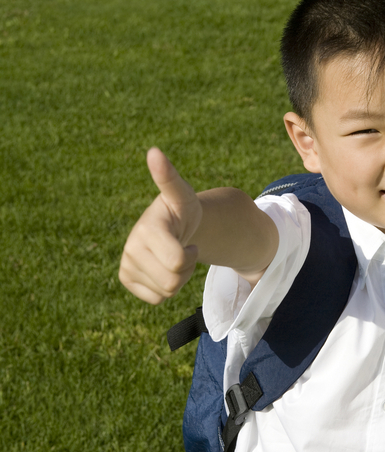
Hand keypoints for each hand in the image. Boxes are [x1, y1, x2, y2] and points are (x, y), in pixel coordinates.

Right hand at [119, 147, 201, 303]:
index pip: (178, 262)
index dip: (191, 255)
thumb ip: (170, 178)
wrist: (173, 225)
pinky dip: (166, 289)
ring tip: (173, 256)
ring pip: (166, 292)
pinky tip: (162, 268)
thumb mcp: (183, 194)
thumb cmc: (182, 209)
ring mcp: (126, 264)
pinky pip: (156, 299)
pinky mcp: (126, 278)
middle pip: (173, 281)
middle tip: (183, 249)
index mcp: (147, 229)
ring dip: (178, 278)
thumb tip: (154, 152)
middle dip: (186, 269)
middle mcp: (131, 247)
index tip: (186, 240)